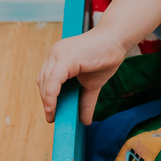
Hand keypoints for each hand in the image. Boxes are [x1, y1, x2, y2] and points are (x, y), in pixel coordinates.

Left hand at [36, 0, 160, 125]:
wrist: (117, 40)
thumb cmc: (106, 56)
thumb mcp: (93, 84)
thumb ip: (86, 101)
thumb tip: (85, 121)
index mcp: (59, 57)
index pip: (46, 79)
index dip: (46, 97)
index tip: (51, 113)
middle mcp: (55, 54)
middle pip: (43, 81)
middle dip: (46, 101)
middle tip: (52, 117)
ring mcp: (59, 54)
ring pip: (45, 82)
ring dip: (48, 101)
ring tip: (53, 114)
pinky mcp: (66, 58)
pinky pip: (53, 80)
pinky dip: (51, 95)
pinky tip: (52, 107)